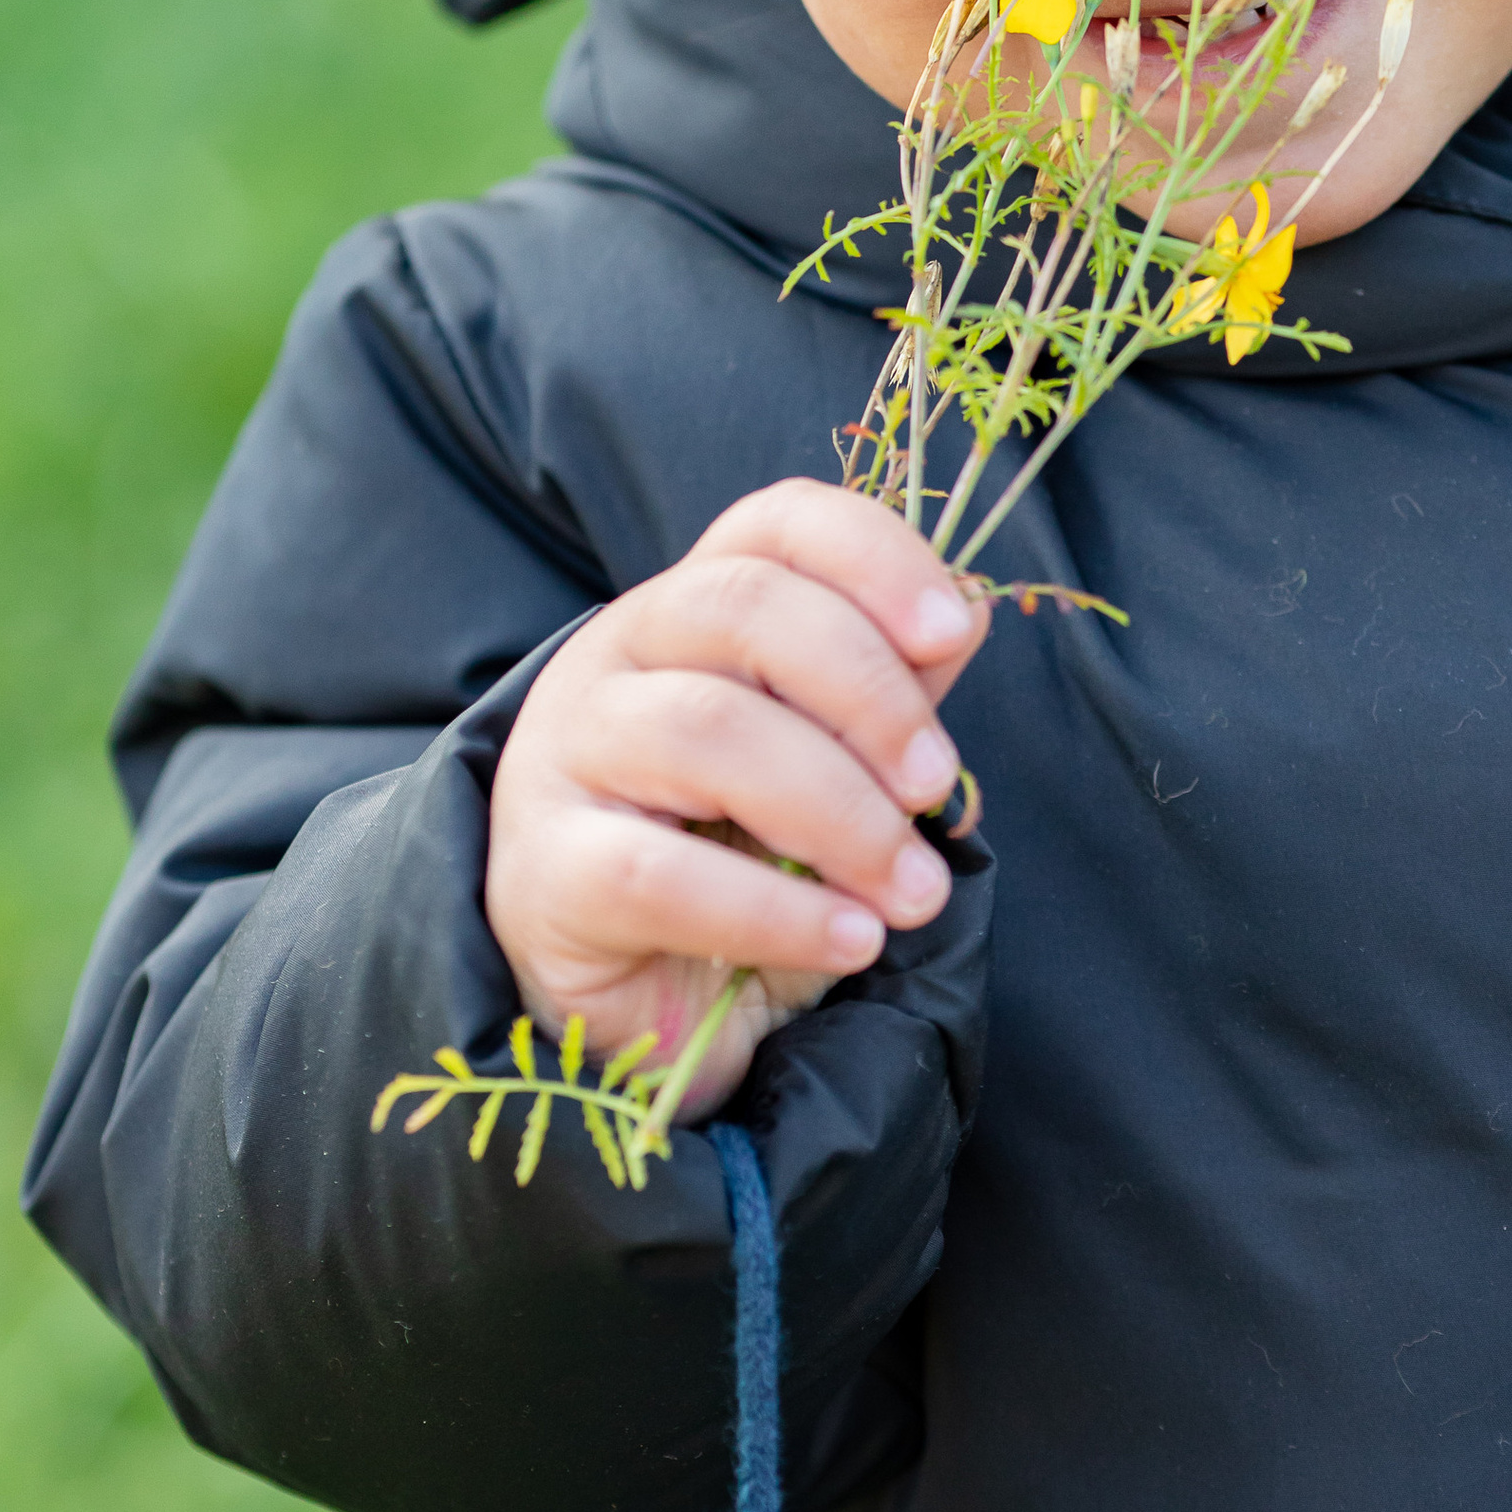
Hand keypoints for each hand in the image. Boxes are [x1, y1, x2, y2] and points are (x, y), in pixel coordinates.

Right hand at [485, 481, 986, 1124]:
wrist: (635, 989)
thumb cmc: (739, 850)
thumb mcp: (828, 760)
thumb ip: (887, 691)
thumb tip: (962, 619)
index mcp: (693, 603)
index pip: (775, 523)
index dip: (872, 556)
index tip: (950, 632)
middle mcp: (616, 650)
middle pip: (744, 607)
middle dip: (869, 693)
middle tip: (936, 787)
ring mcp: (567, 751)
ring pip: (706, 729)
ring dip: (839, 813)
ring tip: (909, 890)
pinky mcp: (549, 870)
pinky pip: (663, 875)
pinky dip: (778, 912)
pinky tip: (849, 940)